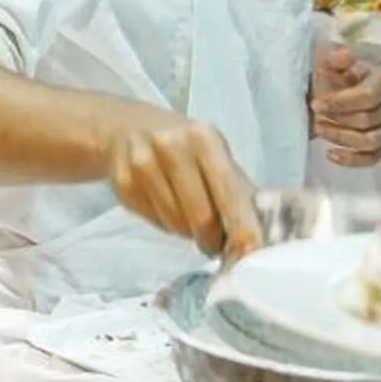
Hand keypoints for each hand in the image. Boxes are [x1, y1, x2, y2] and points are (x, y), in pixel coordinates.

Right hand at [99, 110, 260, 256]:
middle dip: (212, 240)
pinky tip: (164, 205)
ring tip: (188, 217)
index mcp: (204, 139)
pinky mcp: (121, 181)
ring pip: (175, 224)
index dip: (242, 227)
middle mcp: (172, 146)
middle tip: (215, 244)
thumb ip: (235, 189)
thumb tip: (258, 234)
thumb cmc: (184, 147)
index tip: (250, 254)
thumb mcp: (214, 155)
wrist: (128, 127)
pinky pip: (153, 221)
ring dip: (187, 232)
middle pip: (201, 216)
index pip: (229, 191)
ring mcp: (142, 162)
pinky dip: (164, 223)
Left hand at [309, 43, 380, 165]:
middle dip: (338, 120)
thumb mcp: (328, 61)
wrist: (329, 91)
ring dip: (341, 138)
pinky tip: (330, 154)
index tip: (316, 104)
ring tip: (320, 129)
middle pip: (369, 120)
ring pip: (371, 141)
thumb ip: (335, 58)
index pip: (369, 96)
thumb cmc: (331, 74)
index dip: (341, 103)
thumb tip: (345, 56)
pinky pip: (374, 158)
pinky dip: (352, 160)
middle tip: (315, 115)